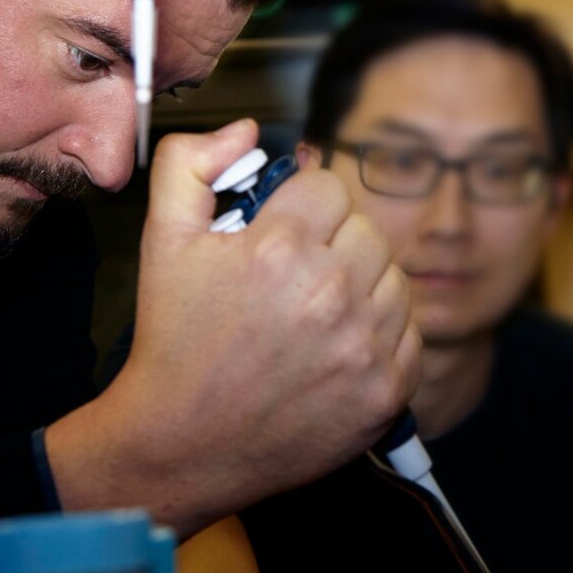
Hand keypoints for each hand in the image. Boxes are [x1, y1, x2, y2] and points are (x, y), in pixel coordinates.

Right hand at [48, 120, 420, 534]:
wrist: (180, 443)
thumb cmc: (173, 340)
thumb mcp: (162, 239)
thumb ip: (193, 164)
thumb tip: (248, 129)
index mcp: (280, 247)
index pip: (329, 186)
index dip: (301, 206)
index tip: (280, 234)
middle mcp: (330, 293)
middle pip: (367, 229)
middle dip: (333, 243)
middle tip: (294, 277)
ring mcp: (363, 346)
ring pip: (395, 278)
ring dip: (362, 287)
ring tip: (314, 313)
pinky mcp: (385, 391)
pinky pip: (410, 334)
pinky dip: (382, 337)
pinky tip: (336, 348)